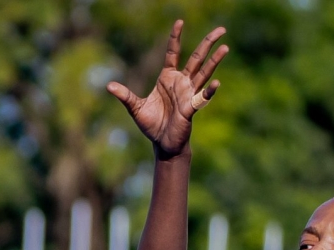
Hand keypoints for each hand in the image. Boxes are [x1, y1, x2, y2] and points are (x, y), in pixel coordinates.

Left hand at [107, 20, 228, 158]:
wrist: (162, 144)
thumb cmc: (152, 125)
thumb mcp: (135, 108)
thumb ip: (125, 95)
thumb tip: (108, 86)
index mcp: (167, 78)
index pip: (173, 52)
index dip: (176, 37)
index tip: (180, 21)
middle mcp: (181, 82)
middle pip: (197, 58)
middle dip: (208, 43)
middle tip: (221, 29)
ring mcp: (188, 94)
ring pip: (204, 73)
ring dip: (214, 61)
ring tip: (225, 48)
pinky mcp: (191, 108)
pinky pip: (202, 97)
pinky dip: (209, 91)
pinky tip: (216, 83)